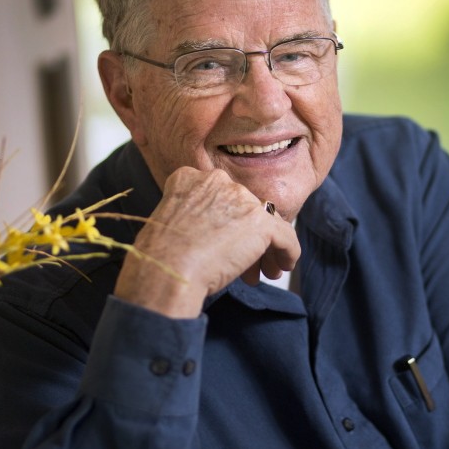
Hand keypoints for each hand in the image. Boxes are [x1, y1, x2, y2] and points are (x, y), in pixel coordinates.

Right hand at [114, 167, 300, 317]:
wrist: (167, 271)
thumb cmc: (160, 258)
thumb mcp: (169, 222)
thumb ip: (193, 216)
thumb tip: (214, 234)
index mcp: (189, 177)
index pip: (222, 197)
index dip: (228, 222)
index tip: (225, 242)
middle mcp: (217, 180)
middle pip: (245, 209)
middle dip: (247, 237)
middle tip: (245, 262)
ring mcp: (241, 198)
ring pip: (265, 222)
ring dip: (266, 247)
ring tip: (263, 270)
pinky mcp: (260, 221)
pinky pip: (285, 236)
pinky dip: (288, 252)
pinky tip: (283, 266)